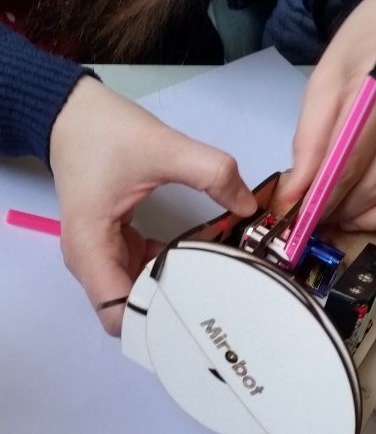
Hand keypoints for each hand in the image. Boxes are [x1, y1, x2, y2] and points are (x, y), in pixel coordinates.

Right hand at [50, 77, 256, 334]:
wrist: (70, 112)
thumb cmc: (102, 131)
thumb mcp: (164, 147)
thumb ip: (212, 173)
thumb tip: (248, 206)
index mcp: (91, 248)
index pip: (119, 316)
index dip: (157, 321)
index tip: (199, 308)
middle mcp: (91, 262)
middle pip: (133, 310)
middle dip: (175, 307)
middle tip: (220, 294)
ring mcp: (102, 255)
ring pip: (141, 293)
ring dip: (175, 288)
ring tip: (217, 276)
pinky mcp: (114, 245)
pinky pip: (144, 271)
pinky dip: (170, 268)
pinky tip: (200, 255)